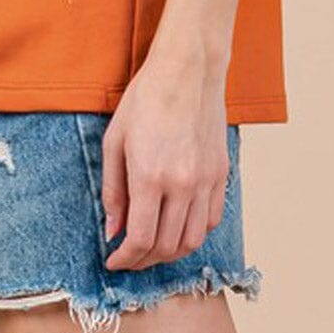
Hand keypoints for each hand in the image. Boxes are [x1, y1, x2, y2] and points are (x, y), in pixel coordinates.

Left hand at [100, 50, 229, 271]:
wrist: (187, 71)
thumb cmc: (145, 99)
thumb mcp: (114, 141)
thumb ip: (112, 190)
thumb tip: (112, 230)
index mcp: (149, 176)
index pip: (140, 239)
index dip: (124, 259)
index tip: (113, 262)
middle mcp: (182, 184)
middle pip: (166, 247)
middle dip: (143, 261)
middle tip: (129, 257)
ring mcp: (206, 181)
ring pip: (192, 241)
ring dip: (170, 253)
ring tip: (152, 248)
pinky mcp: (221, 174)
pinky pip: (211, 220)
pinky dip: (194, 233)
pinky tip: (177, 227)